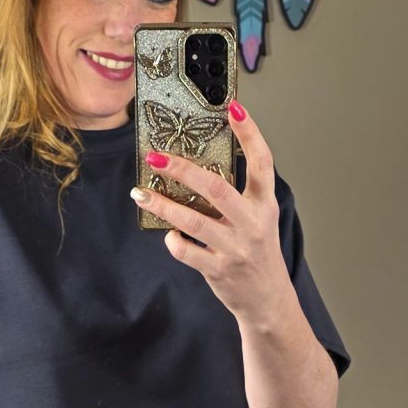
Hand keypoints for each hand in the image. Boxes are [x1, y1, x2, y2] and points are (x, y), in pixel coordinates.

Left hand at [131, 103, 291, 320]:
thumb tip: (196, 167)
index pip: (262, 162)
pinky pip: (187, 251)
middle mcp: (252, 223)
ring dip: (162, 204)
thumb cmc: (258, 252)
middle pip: (215, 187)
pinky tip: (168, 234)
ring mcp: (235, 248)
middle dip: (182, 169)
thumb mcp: (258, 218)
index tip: (233, 108)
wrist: (267, 299)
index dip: (250, 133)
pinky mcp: (218, 270)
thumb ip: (237, 195)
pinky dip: (173, 241)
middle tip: (155, 156)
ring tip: (140, 192)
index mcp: (264, 204)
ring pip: (193, 220)